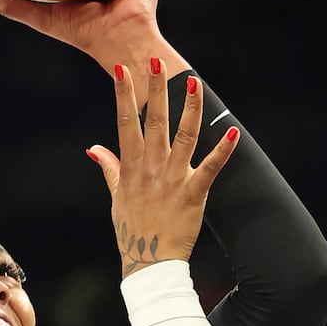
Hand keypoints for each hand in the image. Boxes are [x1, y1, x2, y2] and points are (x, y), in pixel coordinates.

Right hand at [90, 58, 237, 277]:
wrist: (149, 264)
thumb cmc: (132, 230)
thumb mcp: (116, 197)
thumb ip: (109, 167)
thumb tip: (94, 148)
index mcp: (132, 167)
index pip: (125, 123)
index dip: (124, 95)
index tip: (122, 69)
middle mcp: (151, 168)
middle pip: (154, 121)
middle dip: (156, 89)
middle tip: (157, 61)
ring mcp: (173, 180)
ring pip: (184, 136)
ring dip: (190, 108)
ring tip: (194, 82)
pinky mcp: (194, 194)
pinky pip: (210, 168)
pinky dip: (223, 150)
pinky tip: (232, 130)